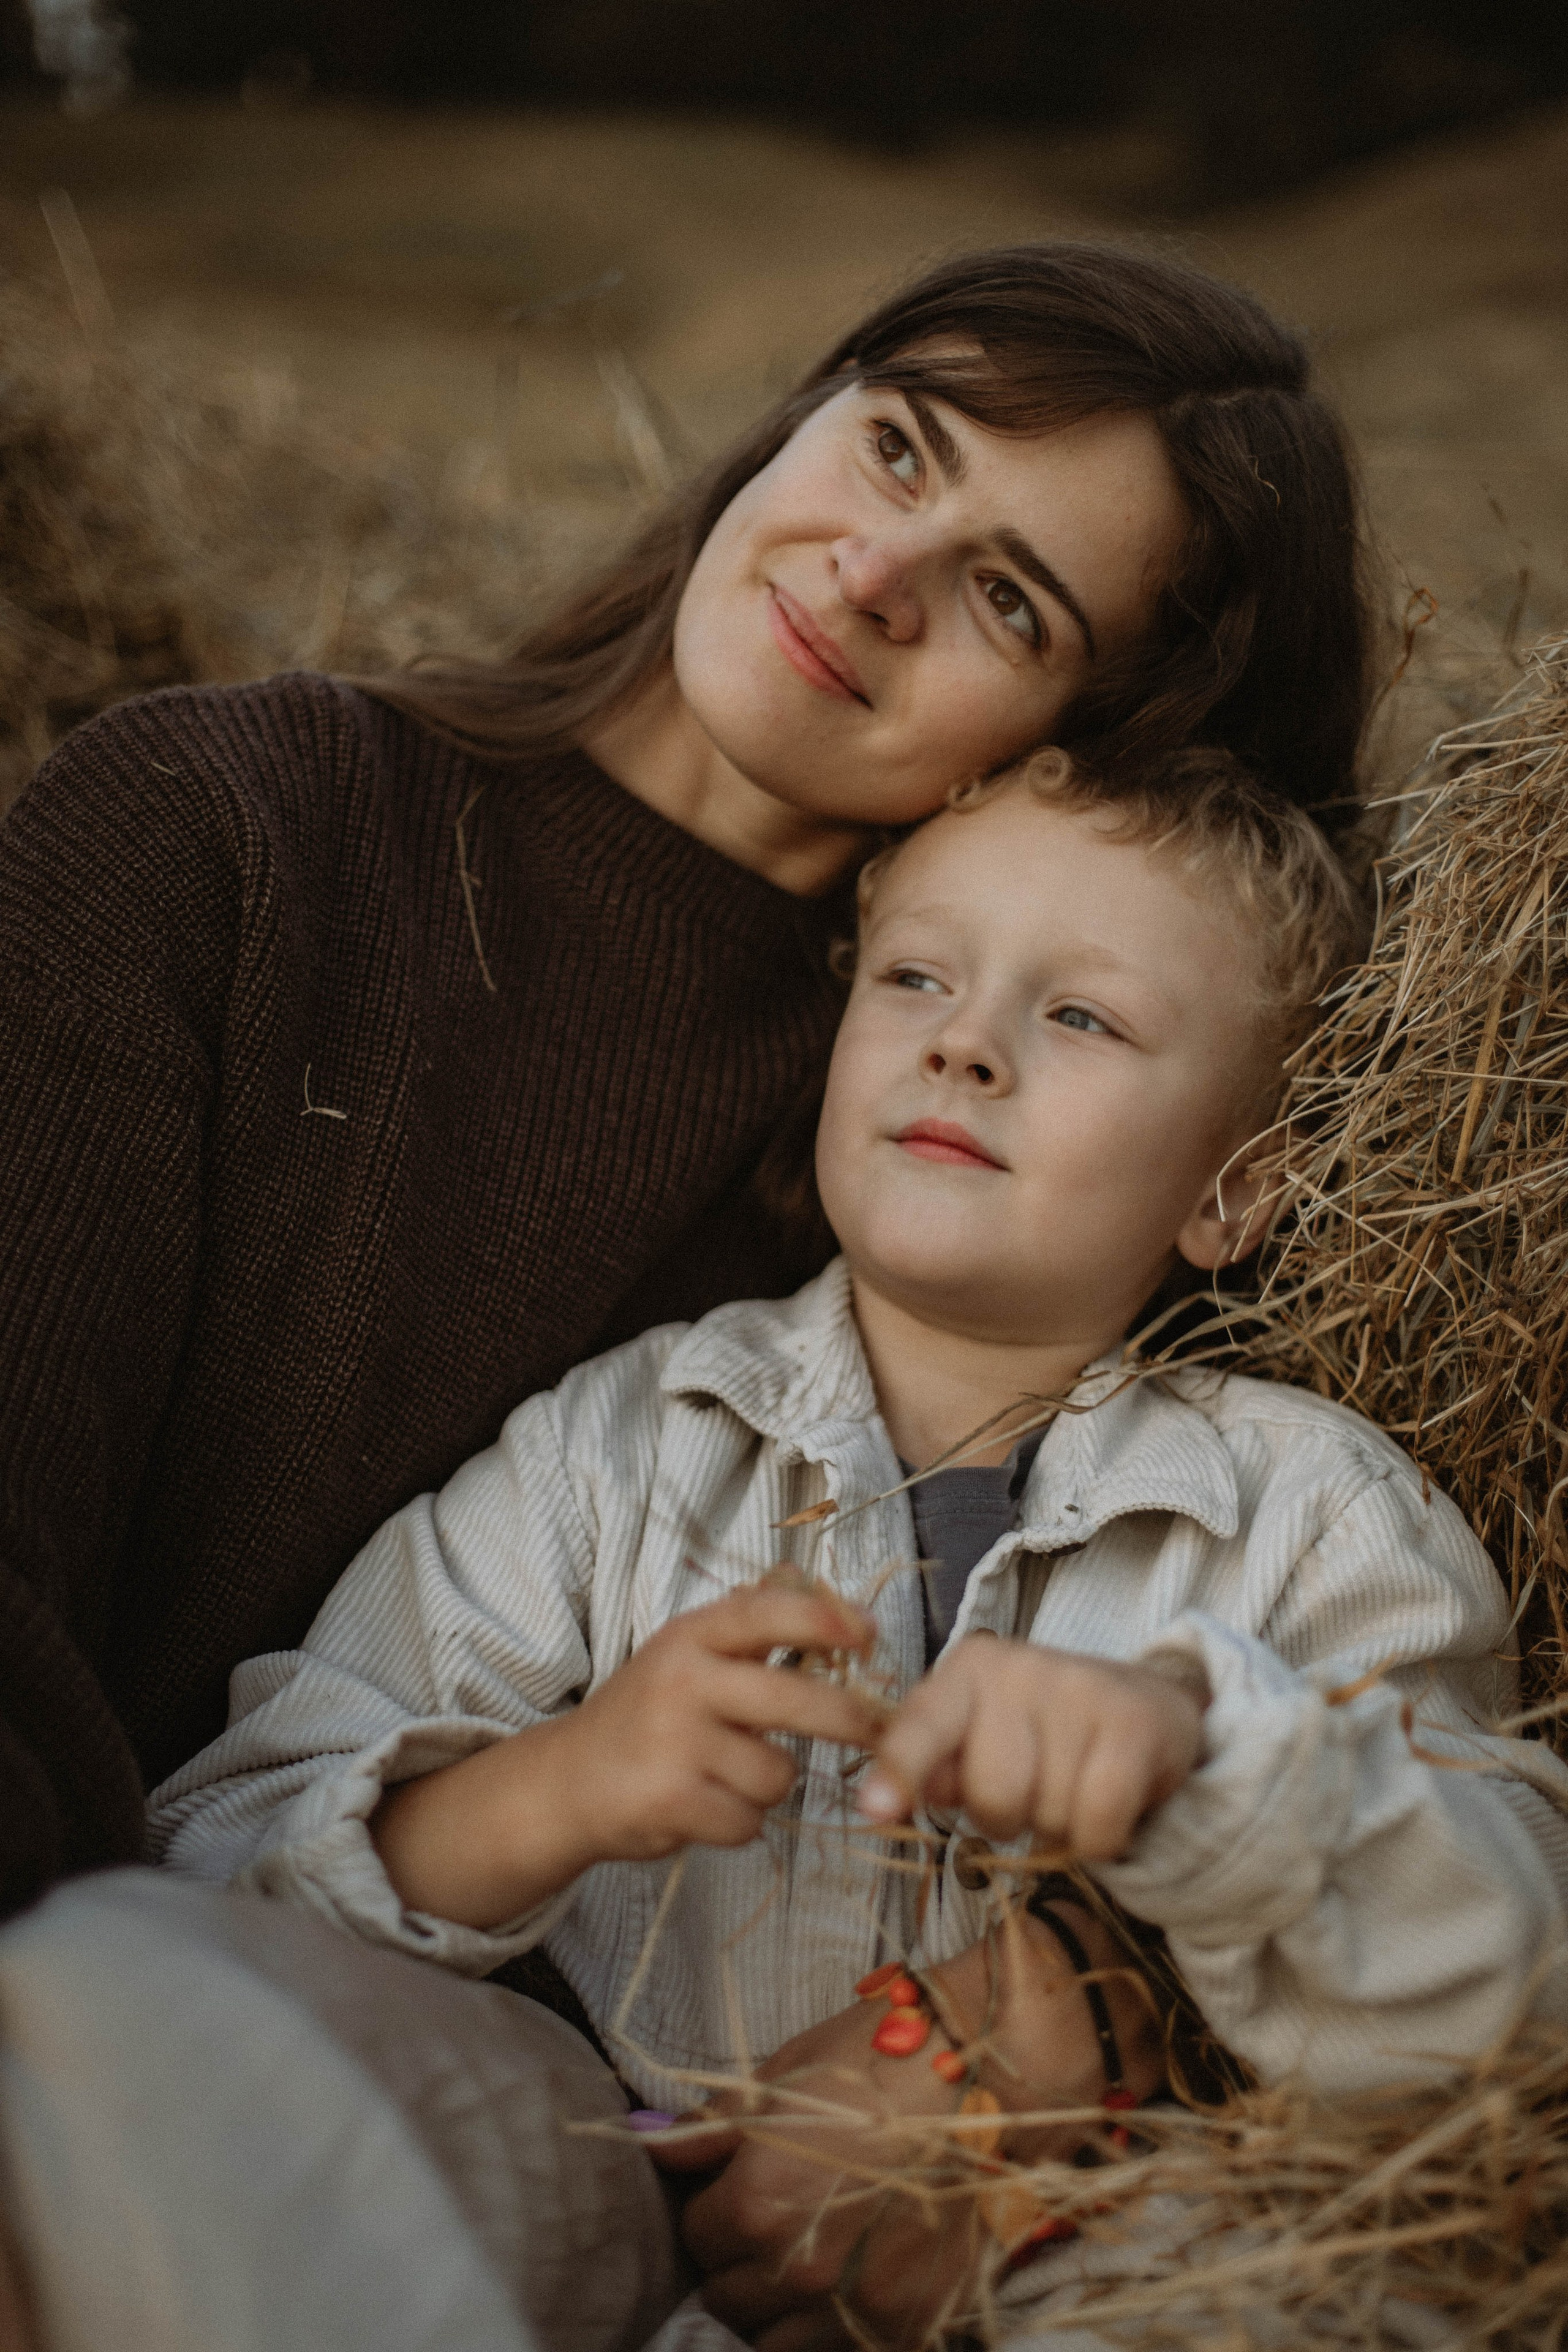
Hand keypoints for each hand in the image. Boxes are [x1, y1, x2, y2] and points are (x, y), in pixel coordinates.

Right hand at [547, 1579, 882, 1862]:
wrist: (566, 1782)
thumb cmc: (644, 1715)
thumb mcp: (685, 1655)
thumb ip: (747, 1627)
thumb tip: (814, 1585)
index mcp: (690, 1636)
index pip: (767, 1613)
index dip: (826, 1620)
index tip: (871, 1632)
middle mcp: (681, 1681)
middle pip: (794, 1700)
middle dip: (849, 1720)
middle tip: (879, 1732)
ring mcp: (674, 1743)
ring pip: (778, 1774)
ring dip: (767, 1785)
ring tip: (726, 1776)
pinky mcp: (670, 1801)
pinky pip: (749, 1820)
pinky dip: (739, 1822)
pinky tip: (704, 1806)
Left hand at [652, 1910, 1159, 2350]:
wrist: (988, 2078)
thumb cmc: (878, 2060)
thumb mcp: (781, 2078)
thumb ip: (709, 2129)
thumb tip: (646, 2142)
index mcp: (755, 2202)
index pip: (697, 2234)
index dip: (715, 2205)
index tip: (741, 2185)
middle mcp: (797, 2267)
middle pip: (725, 2296)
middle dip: (739, 2259)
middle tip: (776, 2217)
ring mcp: (853, 2308)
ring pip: (769, 2342)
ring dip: (776, 2305)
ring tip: (806, 2254)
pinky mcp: (902, 2330)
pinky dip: (826, 2331)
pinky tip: (843, 2284)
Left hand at [857, 1641, 1204, 1857]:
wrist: (1147, 1705)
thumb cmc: (1042, 1733)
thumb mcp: (979, 1738)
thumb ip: (935, 1766)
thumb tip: (892, 1800)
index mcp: (967, 1670)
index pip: (923, 1724)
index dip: (900, 1769)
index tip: (876, 1809)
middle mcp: (1019, 1668)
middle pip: (992, 1795)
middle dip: (1009, 1816)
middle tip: (1033, 1788)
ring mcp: (1079, 1690)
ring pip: (1047, 1814)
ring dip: (1059, 1824)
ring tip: (1073, 1784)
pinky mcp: (1132, 1723)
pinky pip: (1098, 1823)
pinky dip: (1100, 1839)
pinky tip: (1107, 1801)